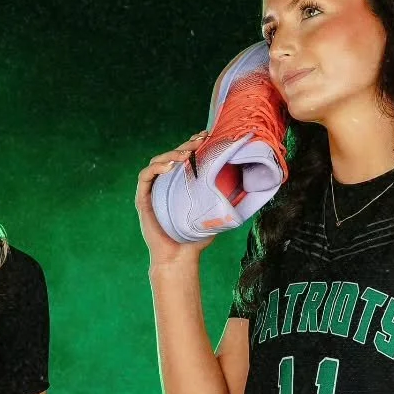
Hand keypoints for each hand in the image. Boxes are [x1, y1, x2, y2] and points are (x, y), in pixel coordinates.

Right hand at [135, 132, 211, 264]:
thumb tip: (250, 187)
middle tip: (200, 140)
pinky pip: (145, 177)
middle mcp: (166, 184)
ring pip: (157, 162)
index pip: (185, 158)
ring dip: (171, 155)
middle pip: (172, 156)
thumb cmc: (196, 237)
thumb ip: (224, 197)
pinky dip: (156, 168)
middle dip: (186, 146)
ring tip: (185, 155)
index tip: (207, 136)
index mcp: (181, 184)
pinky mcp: (143, 199)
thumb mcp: (215, 211)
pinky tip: (170, 167)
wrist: (179, 257)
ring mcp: (153, 190)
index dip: (194, 144)